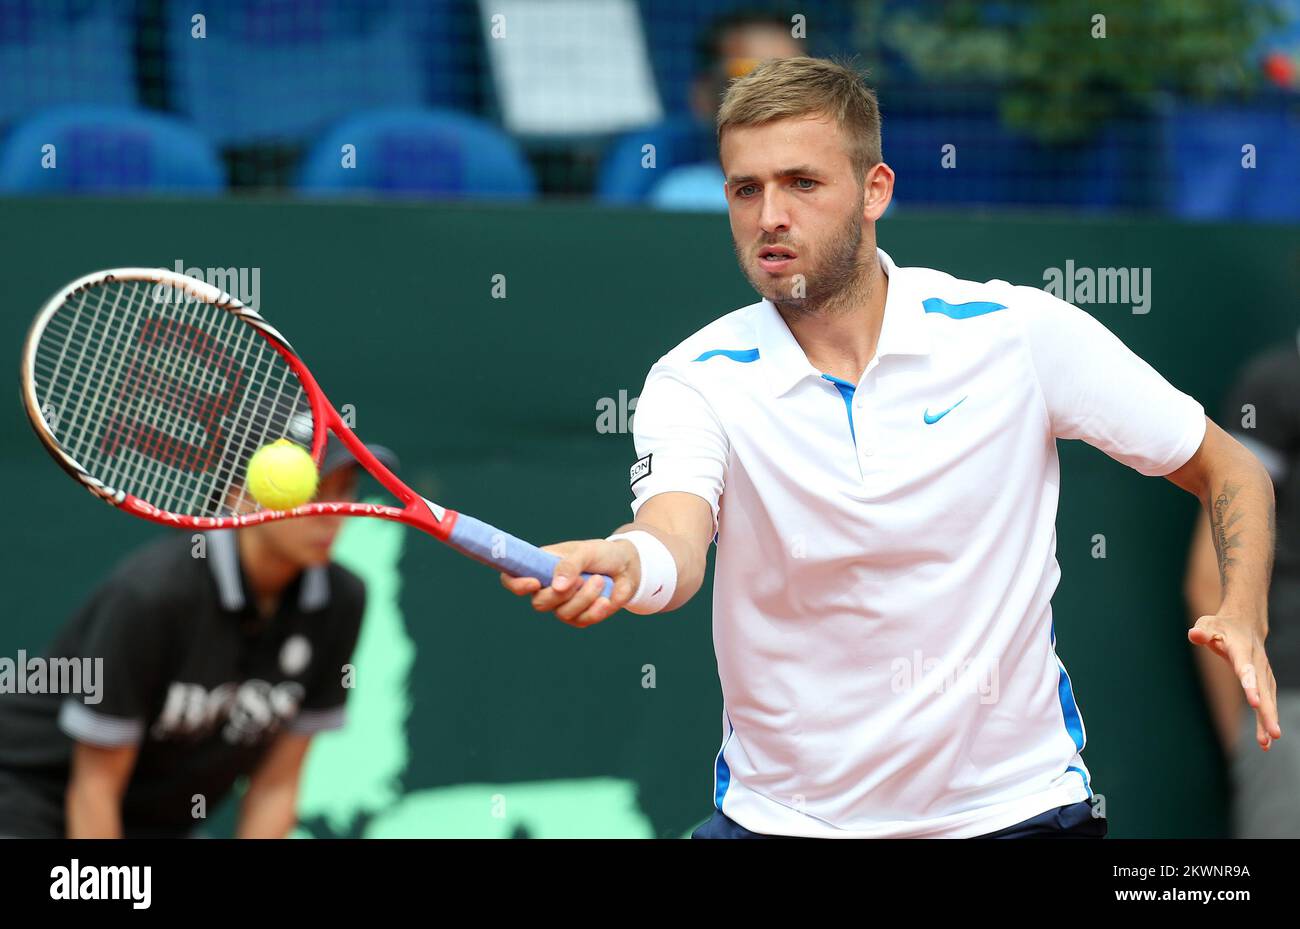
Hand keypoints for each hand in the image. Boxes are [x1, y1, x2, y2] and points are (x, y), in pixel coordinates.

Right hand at [499, 539, 638, 626]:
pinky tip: (606, 598)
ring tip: (600, 580)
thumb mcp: (586, 552)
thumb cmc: (602, 554)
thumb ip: (570, 565)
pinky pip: (582, 621)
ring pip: (563, 613)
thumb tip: (557, 587)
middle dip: (560, 594)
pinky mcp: (581, 616)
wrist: (628, 566)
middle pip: (538, 603)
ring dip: (584, 597)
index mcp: (541, 566)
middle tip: (581, 579)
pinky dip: (596, 610)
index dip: (516, 584)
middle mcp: (548, 587)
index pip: (513, 578)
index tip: (534, 583)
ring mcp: (563, 604)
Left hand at [1188, 613, 1282, 749]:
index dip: (1250, 685)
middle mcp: (1258, 663)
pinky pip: (1267, 702)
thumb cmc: (1221, 625)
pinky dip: (1266, 720)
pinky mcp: (1265, 682)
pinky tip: (1266, 740)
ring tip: (1268, 742)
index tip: (1255, 703)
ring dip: (1269, 720)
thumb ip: (1201, 631)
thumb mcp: (1207, 624)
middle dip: (1268, 712)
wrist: (1245, 623)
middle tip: (1274, 733)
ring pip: (1268, 699)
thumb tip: (1194, 635)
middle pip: (1263, 690)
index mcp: (1242, 650)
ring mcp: (1264, 673)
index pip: (1246, 669)